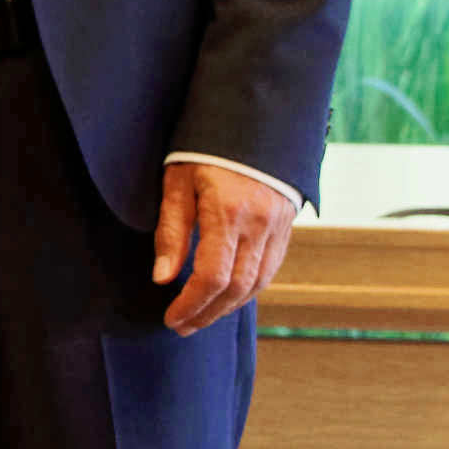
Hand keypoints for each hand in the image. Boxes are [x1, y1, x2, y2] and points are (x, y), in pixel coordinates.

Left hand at [154, 161, 296, 334]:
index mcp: (228, 213)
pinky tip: (227, 296)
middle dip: (208, 312)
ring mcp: (278, 228)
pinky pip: (270, 269)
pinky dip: (249, 289)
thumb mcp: (177, 180)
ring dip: (228, 306)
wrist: (253, 122)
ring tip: (200, 317)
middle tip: (182, 326)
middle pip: (237, 287)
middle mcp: (259, 225)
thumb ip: (171, 230)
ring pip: (258, 283)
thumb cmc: (203, 149)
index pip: (212, 275)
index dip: (192, 303)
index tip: (172, 319)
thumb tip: (163, 278)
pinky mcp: (286, 228)